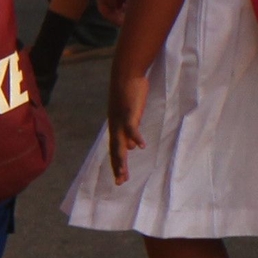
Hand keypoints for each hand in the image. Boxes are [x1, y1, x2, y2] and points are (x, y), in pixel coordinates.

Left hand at [106, 60, 149, 182]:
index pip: (116, 149)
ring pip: (120, 144)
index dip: (117, 163)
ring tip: (123, 173)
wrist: (125, 74)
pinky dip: (136, 137)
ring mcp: (120, 121)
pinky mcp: (129, 113)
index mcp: (116, 127)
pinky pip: (132, 128)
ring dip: (121, 159)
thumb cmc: (129, 92)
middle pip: (116, 150)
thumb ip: (130, 130)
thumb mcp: (130, 115)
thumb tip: (132, 147)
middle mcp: (115, 126)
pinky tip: (142, 147)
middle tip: (120, 182)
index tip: (120, 177)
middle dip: (118, 167)